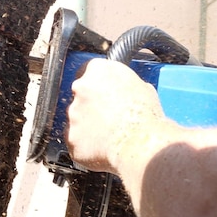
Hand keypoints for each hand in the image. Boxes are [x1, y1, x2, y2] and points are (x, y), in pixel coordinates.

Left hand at [65, 58, 165, 173]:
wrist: (141, 142)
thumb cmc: (146, 116)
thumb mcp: (142, 88)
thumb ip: (123, 85)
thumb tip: (123, 90)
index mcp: (98, 70)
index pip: (88, 71)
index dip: (96, 85)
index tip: (101, 93)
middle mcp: (80, 87)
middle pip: (79, 95)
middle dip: (90, 105)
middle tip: (108, 117)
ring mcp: (72, 112)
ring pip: (76, 118)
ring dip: (87, 125)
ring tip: (109, 134)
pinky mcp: (69, 135)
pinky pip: (75, 140)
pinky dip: (85, 144)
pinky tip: (102, 147)